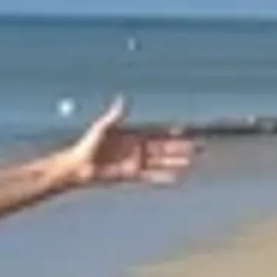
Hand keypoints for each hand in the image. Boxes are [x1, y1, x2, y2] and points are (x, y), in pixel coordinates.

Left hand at [57, 98, 194, 187]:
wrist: (78, 166)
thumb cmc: (87, 145)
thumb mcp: (101, 128)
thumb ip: (114, 116)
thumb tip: (122, 98)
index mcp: (131, 135)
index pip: (156, 133)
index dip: (170, 132)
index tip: (185, 130)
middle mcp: (136, 148)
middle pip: (163, 148)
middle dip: (180, 148)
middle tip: (198, 148)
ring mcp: (135, 162)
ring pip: (161, 162)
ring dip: (176, 162)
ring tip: (192, 162)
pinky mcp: (131, 175)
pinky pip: (150, 176)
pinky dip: (163, 177)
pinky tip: (176, 178)